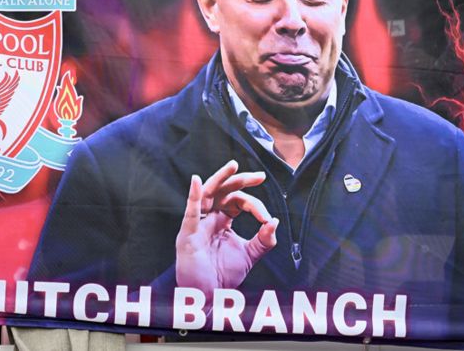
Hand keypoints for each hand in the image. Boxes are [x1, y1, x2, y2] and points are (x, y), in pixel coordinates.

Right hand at [175, 160, 277, 296]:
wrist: (208, 297)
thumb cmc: (223, 276)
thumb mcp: (250, 256)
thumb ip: (264, 240)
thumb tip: (275, 222)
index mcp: (222, 221)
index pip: (238, 202)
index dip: (255, 206)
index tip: (267, 218)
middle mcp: (209, 219)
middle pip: (223, 191)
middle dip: (241, 181)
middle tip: (259, 176)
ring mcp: (197, 225)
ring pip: (207, 194)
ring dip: (220, 179)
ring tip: (233, 166)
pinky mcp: (188, 235)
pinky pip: (190, 213)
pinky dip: (193, 196)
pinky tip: (197, 182)